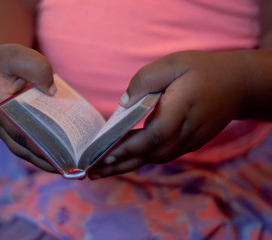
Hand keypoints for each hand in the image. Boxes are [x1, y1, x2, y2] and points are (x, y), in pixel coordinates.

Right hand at [0, 43, 57, 171]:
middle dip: (44, 161)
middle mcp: (1, 123)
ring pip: (25, 150)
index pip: (18, 133)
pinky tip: (60, 152)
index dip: (37, 147)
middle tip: (69, 169)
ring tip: (68, 167)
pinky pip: (29, 142)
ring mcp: (7, 127)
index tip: (56, 157)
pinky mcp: (15, 126)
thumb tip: (52, 91)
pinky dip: (42, 150)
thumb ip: (35, 68)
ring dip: (44, 160)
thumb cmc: (2, 60)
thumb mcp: (17, 56)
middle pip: (23, 149)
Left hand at [89, 50, 249, 178]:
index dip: (132, 146)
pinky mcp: (189, 144)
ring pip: (156, 158)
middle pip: (152, 153)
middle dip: (121, 163)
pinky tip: (125, 161)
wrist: (237, 85)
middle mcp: (187, 130)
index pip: (156, 134)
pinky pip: (162, 155)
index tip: (107, 153)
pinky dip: (141, 160)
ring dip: (129, 166)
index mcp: (183, 107)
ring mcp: (190, 141)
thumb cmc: (202, 70)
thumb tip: (123, 103)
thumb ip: (146, 79)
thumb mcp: (174, 63)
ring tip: (102, 170)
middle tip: (93, 171)